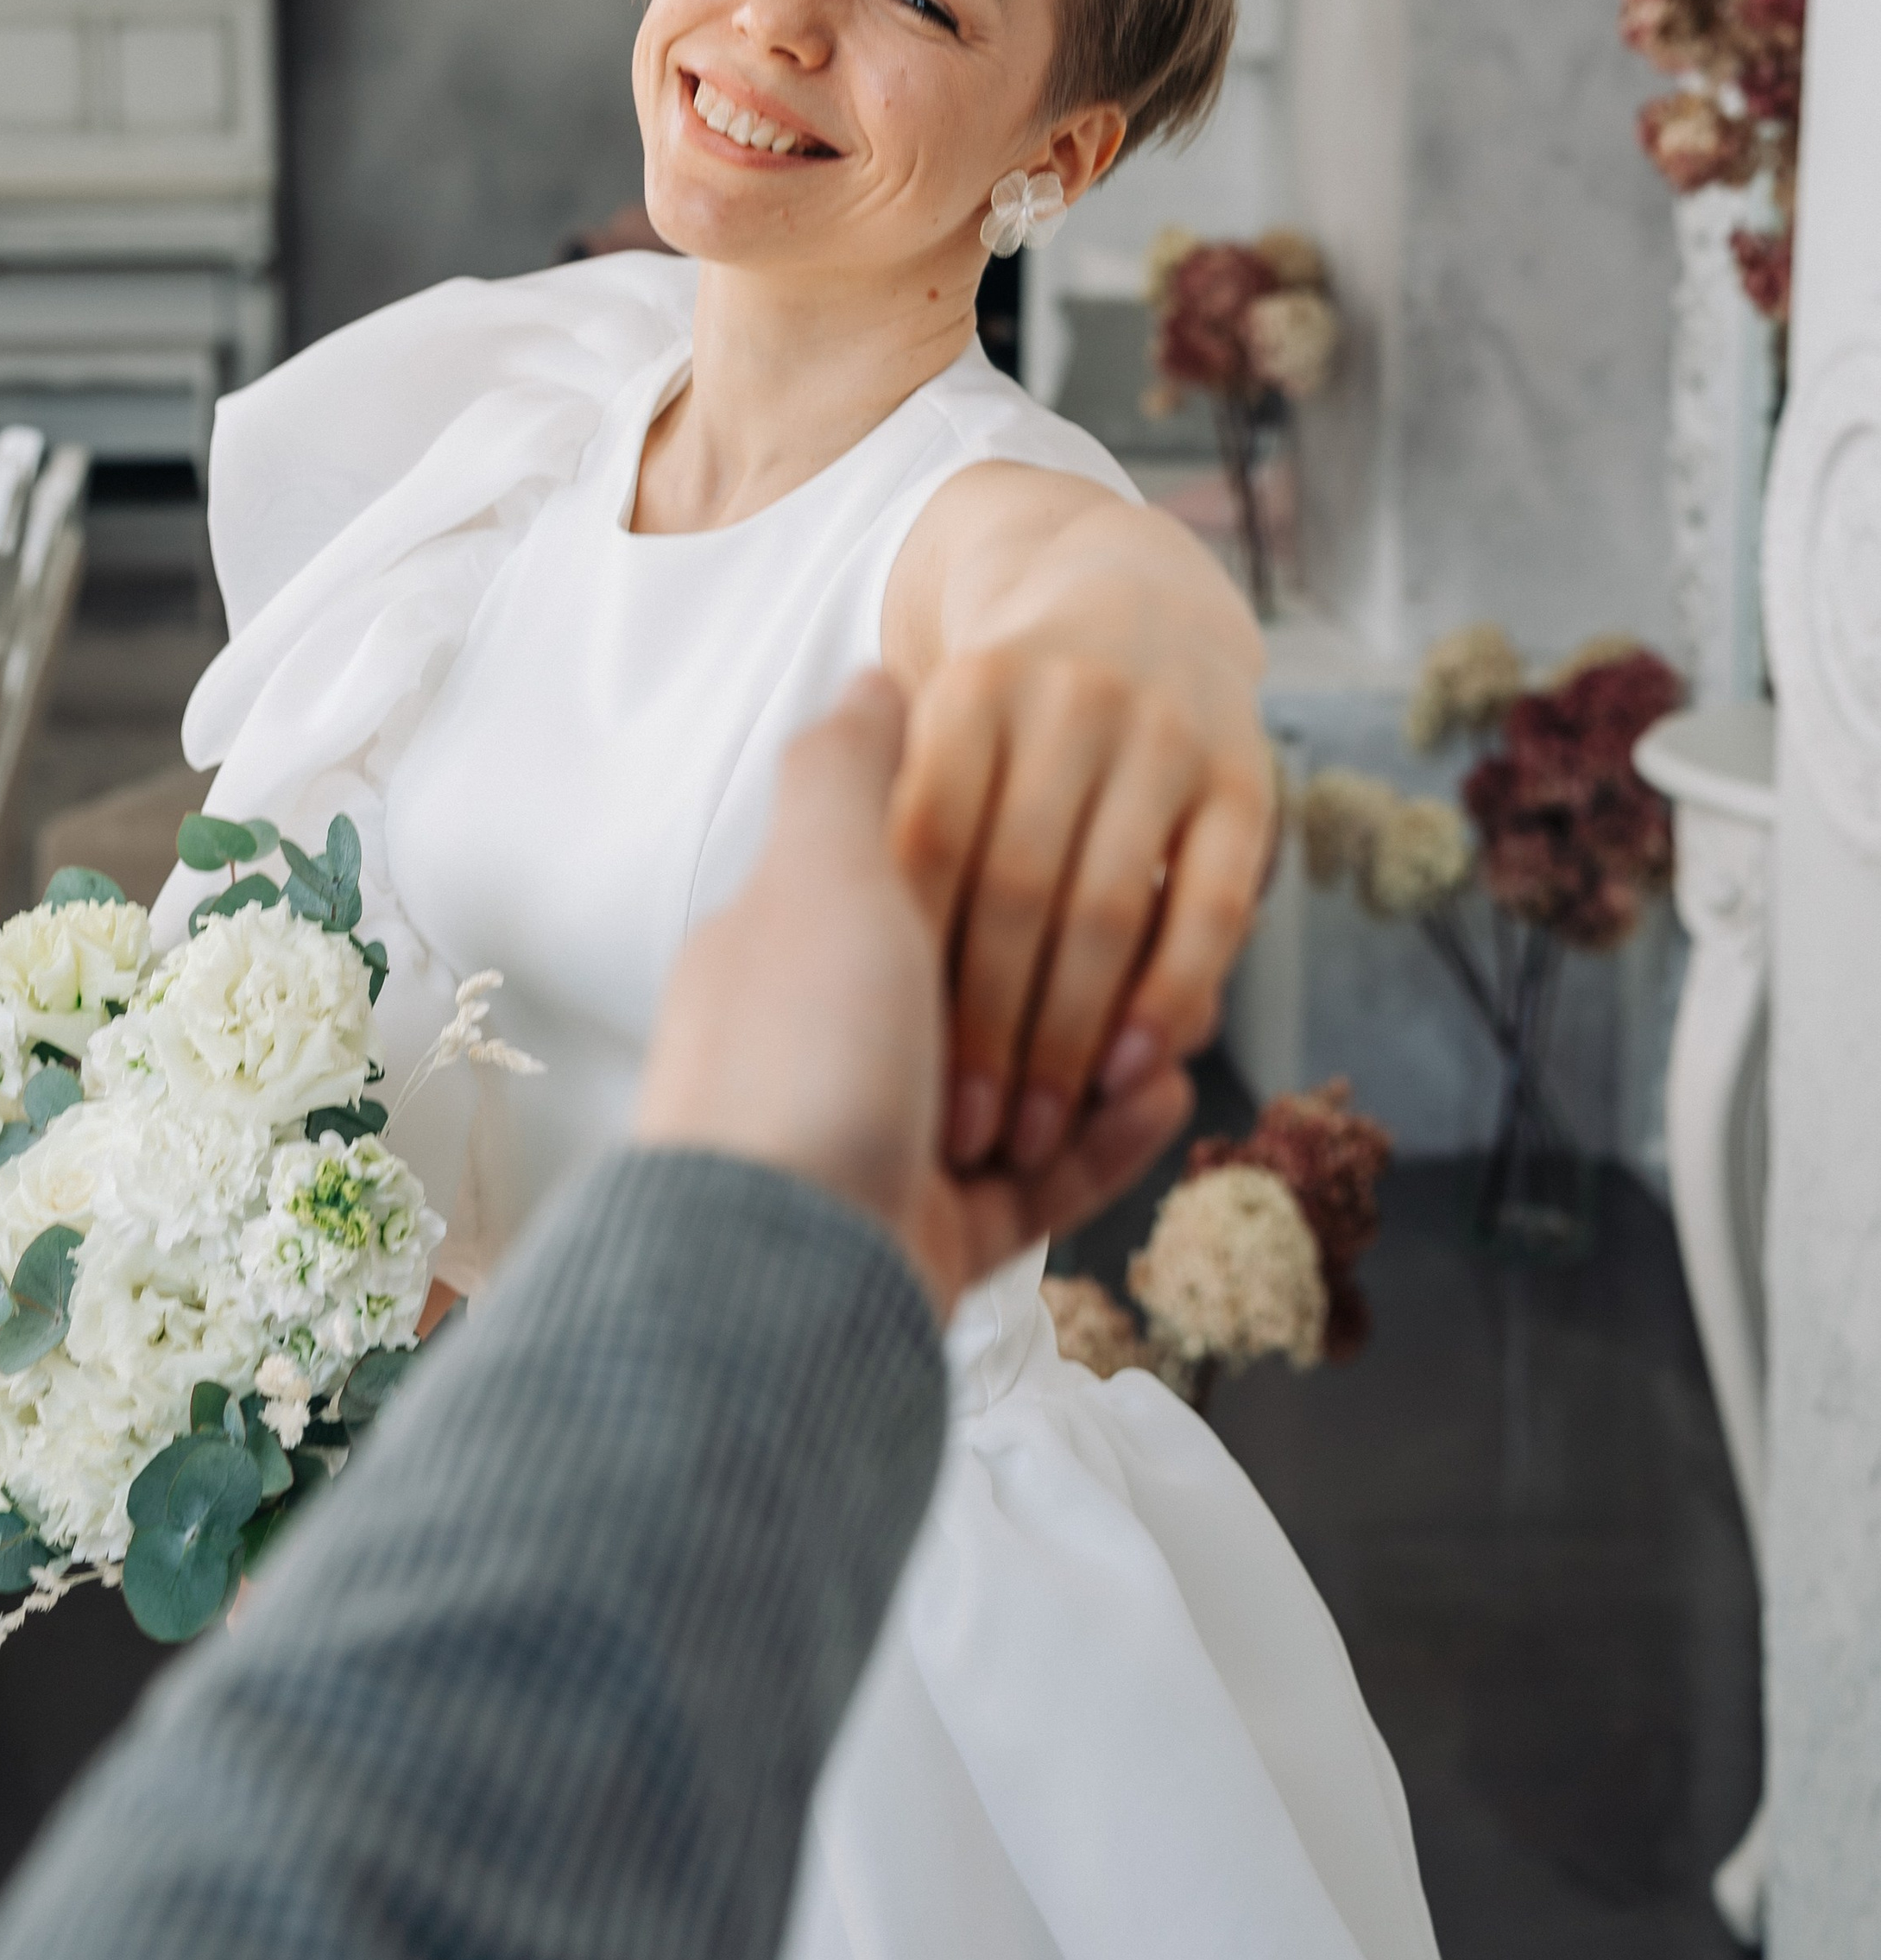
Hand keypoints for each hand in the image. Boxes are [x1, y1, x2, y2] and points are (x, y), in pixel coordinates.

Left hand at [635, 676, 1192, 1317]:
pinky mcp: (941, 1235)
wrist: (775, 1280)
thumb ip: (850, 775)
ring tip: (1183, 1026)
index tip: (1085, 829)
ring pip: (1024, 1082)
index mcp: (796, 949)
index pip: (918, 877)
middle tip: (1158, 941)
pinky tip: (1174, 1090)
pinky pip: (1046, 1179)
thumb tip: (870, 679)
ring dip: (1105, 1051)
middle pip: (979, 986)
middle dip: (1068, 974)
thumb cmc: (798, 1052)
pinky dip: (1111, 1137)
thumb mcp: (819, 876)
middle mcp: (835, 1042)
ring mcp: (886, 1144)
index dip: (998, 858)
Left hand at [891, 628, 1274, 1180]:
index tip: (882, 1055)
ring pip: (1109, 912)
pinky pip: (1210, 910)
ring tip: (1035, 1129)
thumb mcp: (907, 746)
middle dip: (988, 1027)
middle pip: (1016, 889)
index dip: (908, 958)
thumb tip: (825, 795)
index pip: (925, 844)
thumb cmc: (999, 738)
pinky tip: (1141, 1078)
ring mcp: (1160, 744)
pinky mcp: (1245, 787)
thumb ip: (856, 787)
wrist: (1143, 602)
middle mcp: (1068, 706)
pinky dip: (1173, 1000)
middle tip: (963, 1130)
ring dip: (1073, 1039)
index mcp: (964, 699)